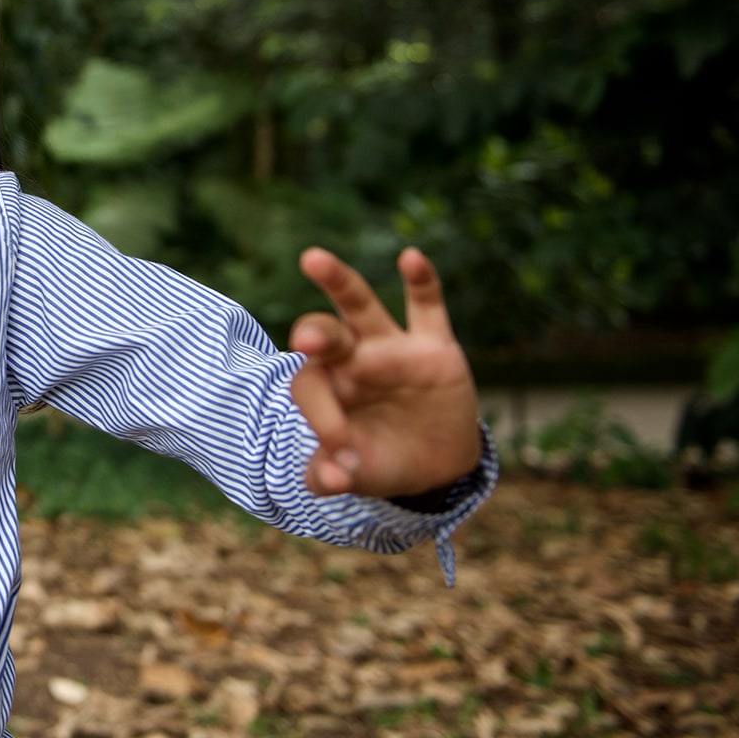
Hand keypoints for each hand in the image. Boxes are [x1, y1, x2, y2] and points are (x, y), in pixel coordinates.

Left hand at [287, 247, 482, 500]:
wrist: (433, 464)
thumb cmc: (380, 461)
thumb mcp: (356, 476)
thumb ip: (331, 477)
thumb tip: (329, 480)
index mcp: (326, 386)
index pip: (311, 386)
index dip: (321, 416)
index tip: (339, 453)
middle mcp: (352, 359)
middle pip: (324, 334)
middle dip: (315, 334)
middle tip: (304, 339)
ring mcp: (391, 349)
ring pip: (360, 307)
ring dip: (339, 283)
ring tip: (313, 260)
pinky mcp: (434, 346)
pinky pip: (426, 306)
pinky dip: (422, 281)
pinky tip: (411, 257)